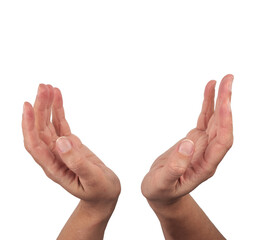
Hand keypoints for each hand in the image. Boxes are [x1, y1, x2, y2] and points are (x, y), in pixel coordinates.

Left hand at [22, 84, 120, 215]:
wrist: (105, 194)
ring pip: (49, 125)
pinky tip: (58, 98)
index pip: (34, 144)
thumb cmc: (99, 191)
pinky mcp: (70, 144)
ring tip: (49, 88)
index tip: (28, 105)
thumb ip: (77, 162)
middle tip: (44, 87)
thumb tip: (61, 141)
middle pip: (40, 130)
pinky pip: (61, 125)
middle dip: (40, 108)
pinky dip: (58, 111)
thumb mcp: (92, 179)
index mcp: (54, 168)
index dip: (29, 125)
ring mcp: (61, 149)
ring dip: (47, 106)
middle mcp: (53, 157)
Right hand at [141, 74, 233, 205]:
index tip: (225, 102)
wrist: (160, 192)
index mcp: (205, 166)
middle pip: (222, 126)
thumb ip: (174, 167)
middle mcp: (208, 154)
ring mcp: (202, 146)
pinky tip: (209, 90)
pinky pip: (204, 119)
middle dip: (226, 103)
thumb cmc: (160, 190)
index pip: (222, 142)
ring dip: (220, 100)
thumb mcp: (162, 183)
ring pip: (215, 120)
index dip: (225, 122)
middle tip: (228, 79)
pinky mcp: (194, 140)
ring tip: (222, 80)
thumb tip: (188, 144)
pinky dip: (208, 105)